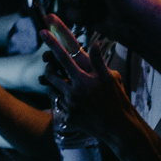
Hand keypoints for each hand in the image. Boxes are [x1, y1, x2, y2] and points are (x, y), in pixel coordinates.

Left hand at [41, 13, 130, 141]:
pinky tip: (72, 100)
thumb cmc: (117, 100)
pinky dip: (61, 98)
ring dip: (55, 83)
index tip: (42, 31)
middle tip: (54, 66)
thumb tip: (95, 43)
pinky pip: (57, 103)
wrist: (119, 129)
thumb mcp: (111, 79)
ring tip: (66, 83)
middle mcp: (74, 92)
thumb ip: (99, 61)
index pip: (64, 56)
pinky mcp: (68, 117)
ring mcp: (70, 106)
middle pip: (51, 73)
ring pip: (51, 88)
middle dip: (50, 67)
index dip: (52, 43)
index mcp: (84, 79)